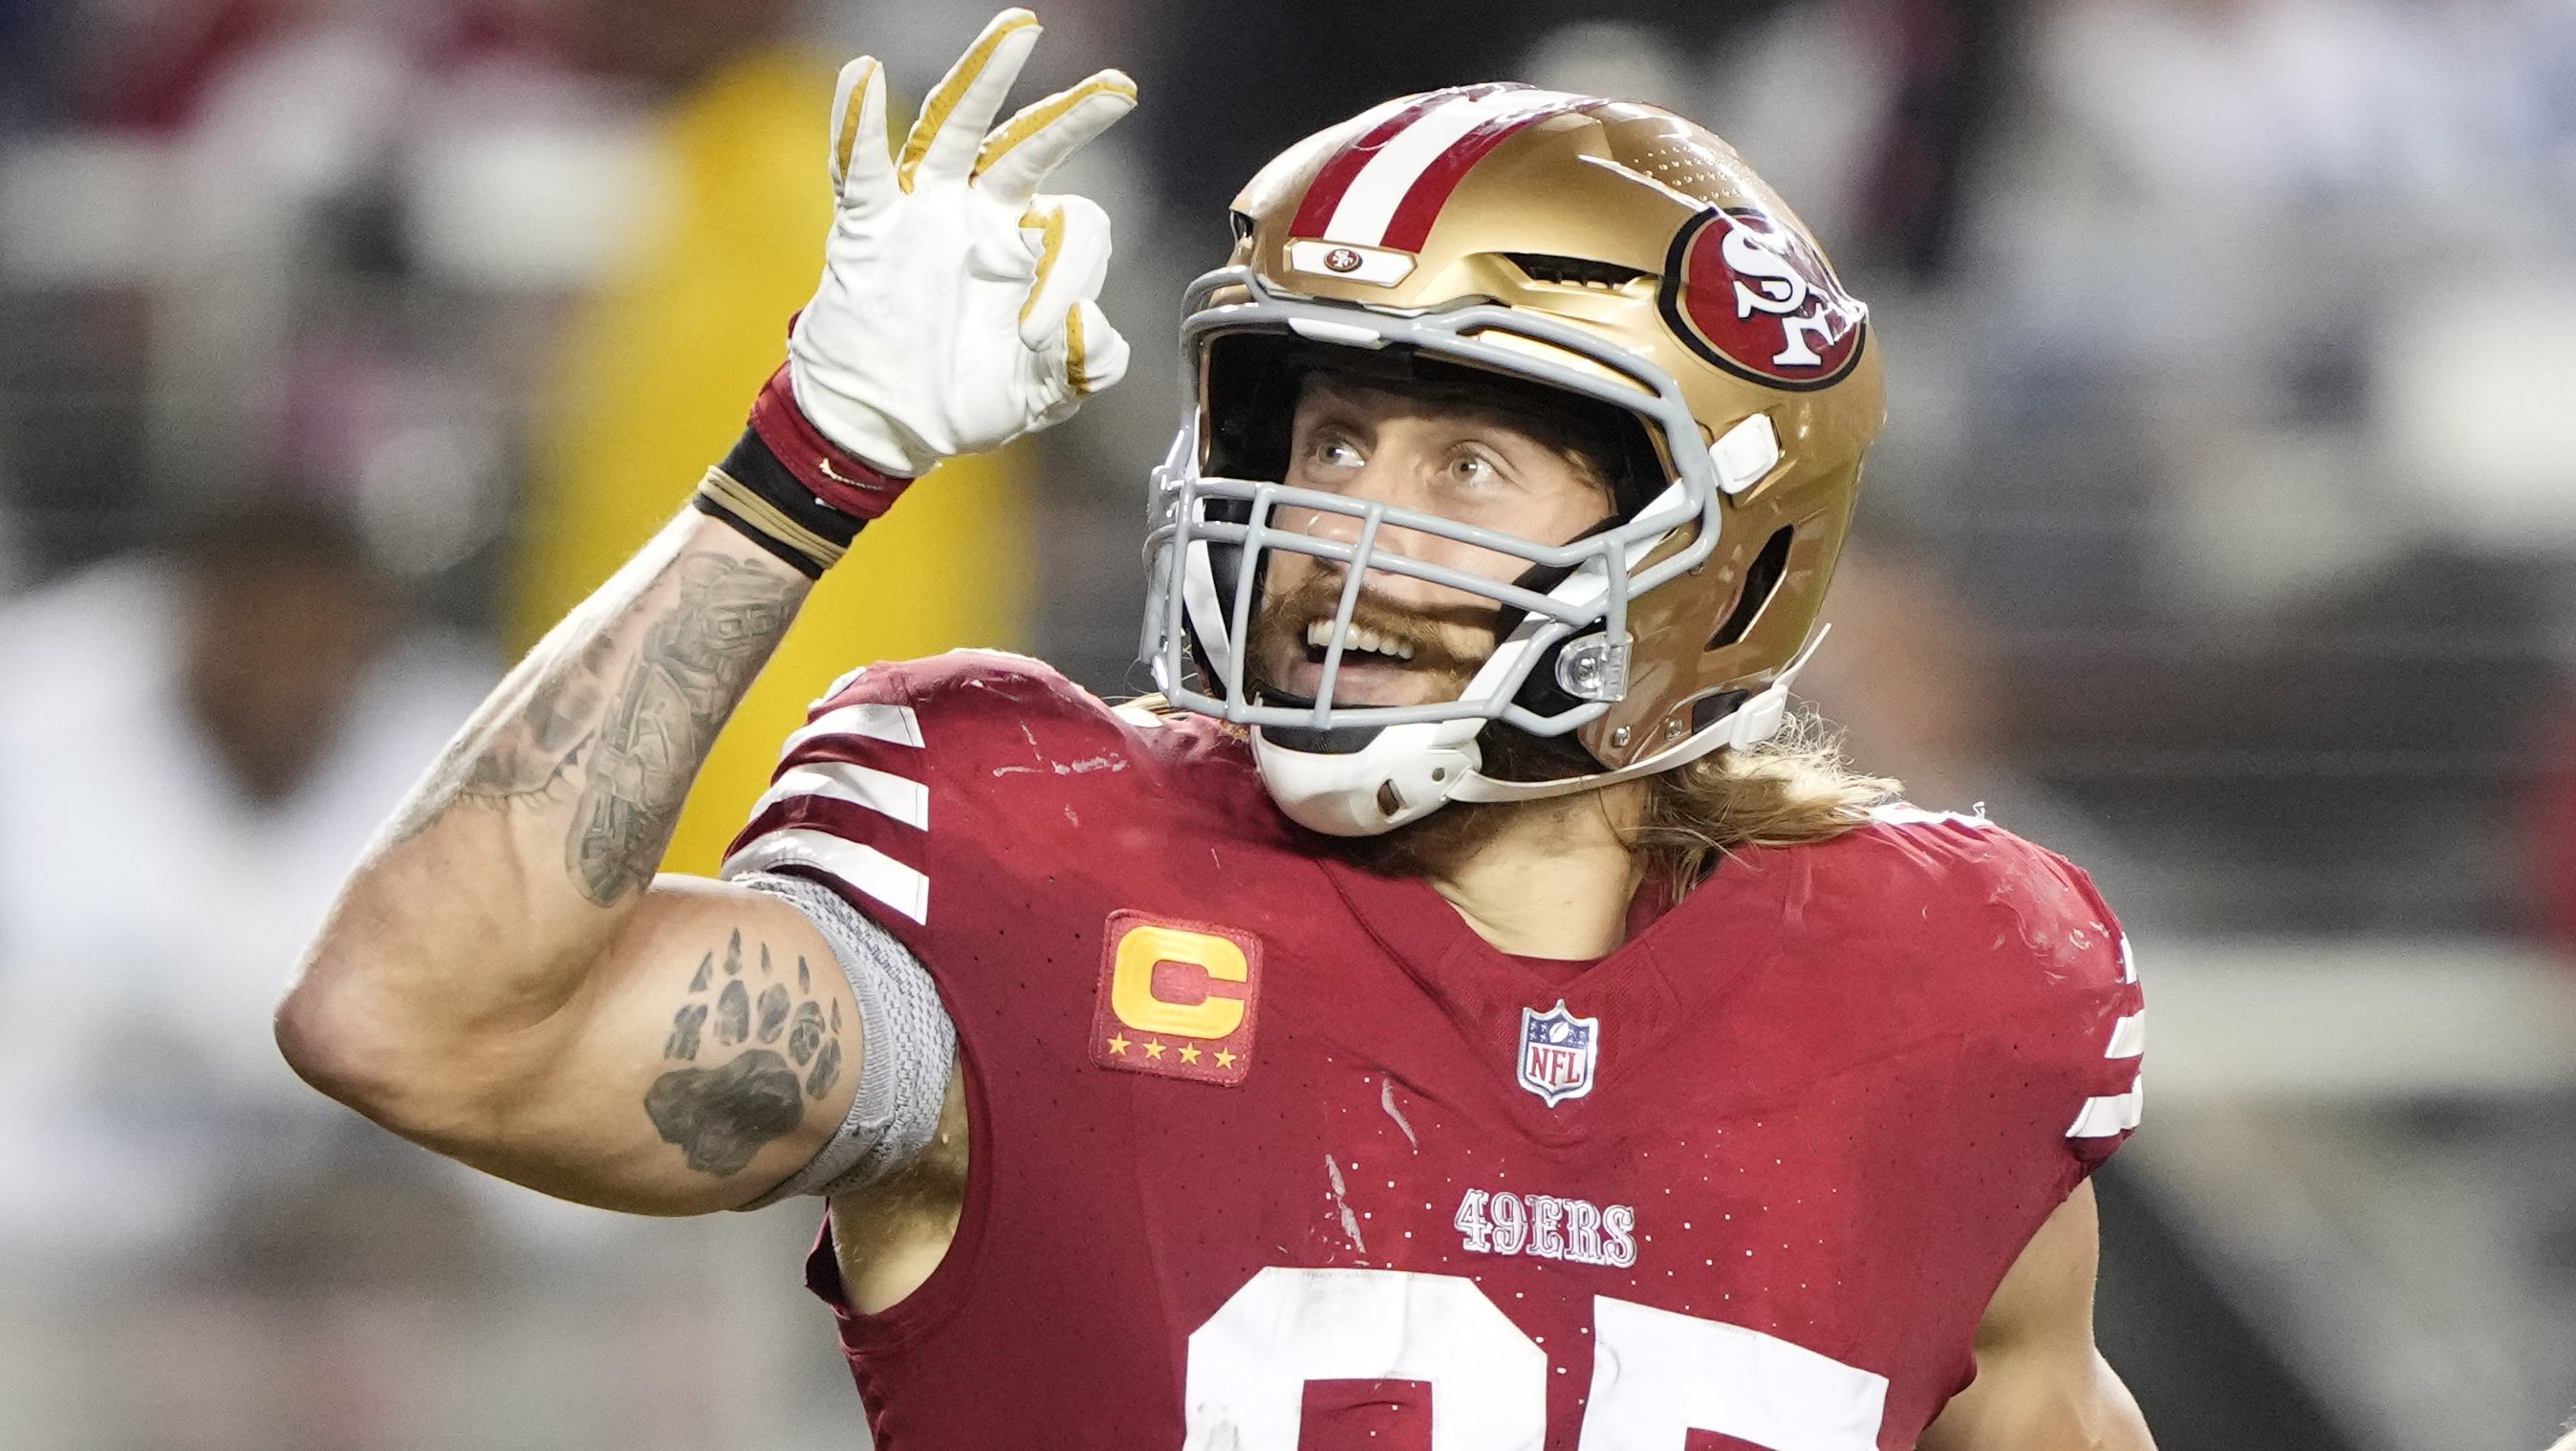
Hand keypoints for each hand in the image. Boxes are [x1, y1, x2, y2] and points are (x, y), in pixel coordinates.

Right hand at [788, 9, 1135, 477]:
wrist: (888, 427)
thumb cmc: (967, 398)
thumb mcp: (1042, 393)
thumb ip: (1086, 365)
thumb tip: (1088, 326)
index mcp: (1034, 249)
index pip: (1076, 229)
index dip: (1070, 277)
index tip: (1039, 337)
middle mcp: (985, 214)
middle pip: (1031, 147)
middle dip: (1074, 116)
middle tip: (1118, 88)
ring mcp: (926, 213)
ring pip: (958, 130)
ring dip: (983, 79)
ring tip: (1017, 32)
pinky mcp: (870, 227)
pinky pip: (862, 168)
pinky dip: (856, 123)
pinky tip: (859, 75)